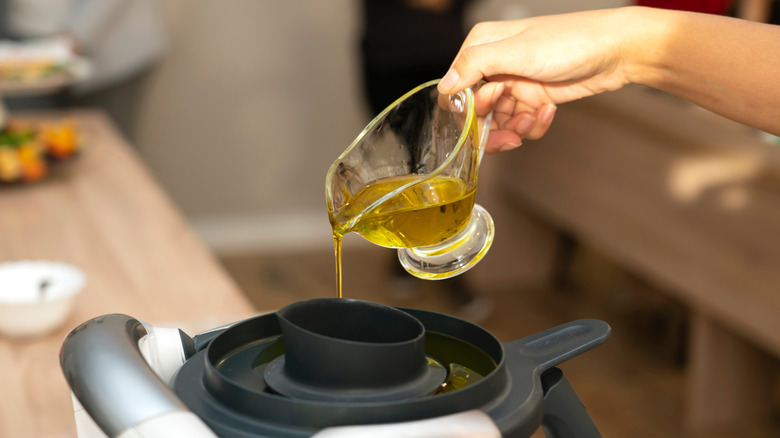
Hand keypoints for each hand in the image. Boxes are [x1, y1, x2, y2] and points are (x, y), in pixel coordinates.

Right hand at [439, 8, 634, 152]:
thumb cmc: (570, 41)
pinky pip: (520, 125)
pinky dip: (533, 125)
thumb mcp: (517, 52)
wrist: (616, 51)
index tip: (486, 113)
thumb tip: (443, 87)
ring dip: (516, 128)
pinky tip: (549, 111)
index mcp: (483, 47)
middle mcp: (494, 66)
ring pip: (498, 123)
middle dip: (492, 127)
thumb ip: (475, 66)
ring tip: (535, 117)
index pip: (455, 88)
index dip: (467, 109)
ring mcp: (514, 85)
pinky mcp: (532, 99)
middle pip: (475, 113)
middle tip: (512, 133)